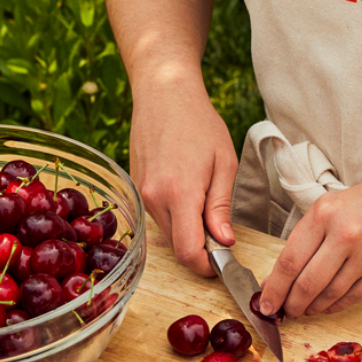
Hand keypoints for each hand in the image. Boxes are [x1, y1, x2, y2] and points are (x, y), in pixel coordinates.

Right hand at [128, 81, 238, 277]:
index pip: (189, 251)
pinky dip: (176, 217)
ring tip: (209, 205)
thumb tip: (224, 242)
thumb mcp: (224, 164)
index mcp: (179, 193)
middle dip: (201, 251)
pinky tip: (190, 195)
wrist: (164, 95)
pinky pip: (158, 216)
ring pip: (168, 233)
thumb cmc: (200, 124)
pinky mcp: (136, 189)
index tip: (224, 265)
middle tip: (224, 237)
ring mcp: (141, 194)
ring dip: (189, 232)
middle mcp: (154, 198)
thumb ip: (221, 207)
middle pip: (178, 247)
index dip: (208, 267)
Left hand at [258, 169, 361, 317]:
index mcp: (326, 212)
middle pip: (307, 283)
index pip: (290, 261)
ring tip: (307, 309)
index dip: (274, 289)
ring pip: (330, 294)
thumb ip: (305, 239)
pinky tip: (328, 305)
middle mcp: (347, 232)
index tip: (266, 304)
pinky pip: (353, 297)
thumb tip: (276, 280)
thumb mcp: (333, 207)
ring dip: (313, 307)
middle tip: (286, 311)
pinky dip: (335, 306)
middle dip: (292, 304)